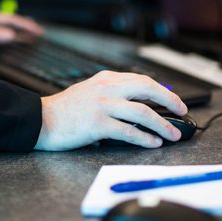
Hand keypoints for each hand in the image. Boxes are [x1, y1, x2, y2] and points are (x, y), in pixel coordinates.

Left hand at [0, 10, 43, 58]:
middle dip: (26, 28)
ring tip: (32, 38)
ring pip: (6, 30)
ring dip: (19, 34)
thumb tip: (12, 35)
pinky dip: (10, 40)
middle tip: (40, 34)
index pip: (10, 20)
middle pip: (10, 23)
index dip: (26, 25)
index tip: (38, 32)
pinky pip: (0, 37)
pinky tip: (13, 45)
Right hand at [34, 71, 187, 150]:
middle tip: (181, 112)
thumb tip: (139, 107)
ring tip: (172, 135)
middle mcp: (107, 88)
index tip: (174, 100)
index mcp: (106, 78)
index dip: (163, 91)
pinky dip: (145, 138)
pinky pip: (129, 131)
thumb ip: (112, 94)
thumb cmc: (64, 110)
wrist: (40, 119)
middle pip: (148, 90)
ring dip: (162, 125)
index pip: (142, 80)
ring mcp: (103, 105)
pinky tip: (153, 142)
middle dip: (170, 101)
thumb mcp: (90, 91)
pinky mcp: (98, 124)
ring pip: (143, 112)